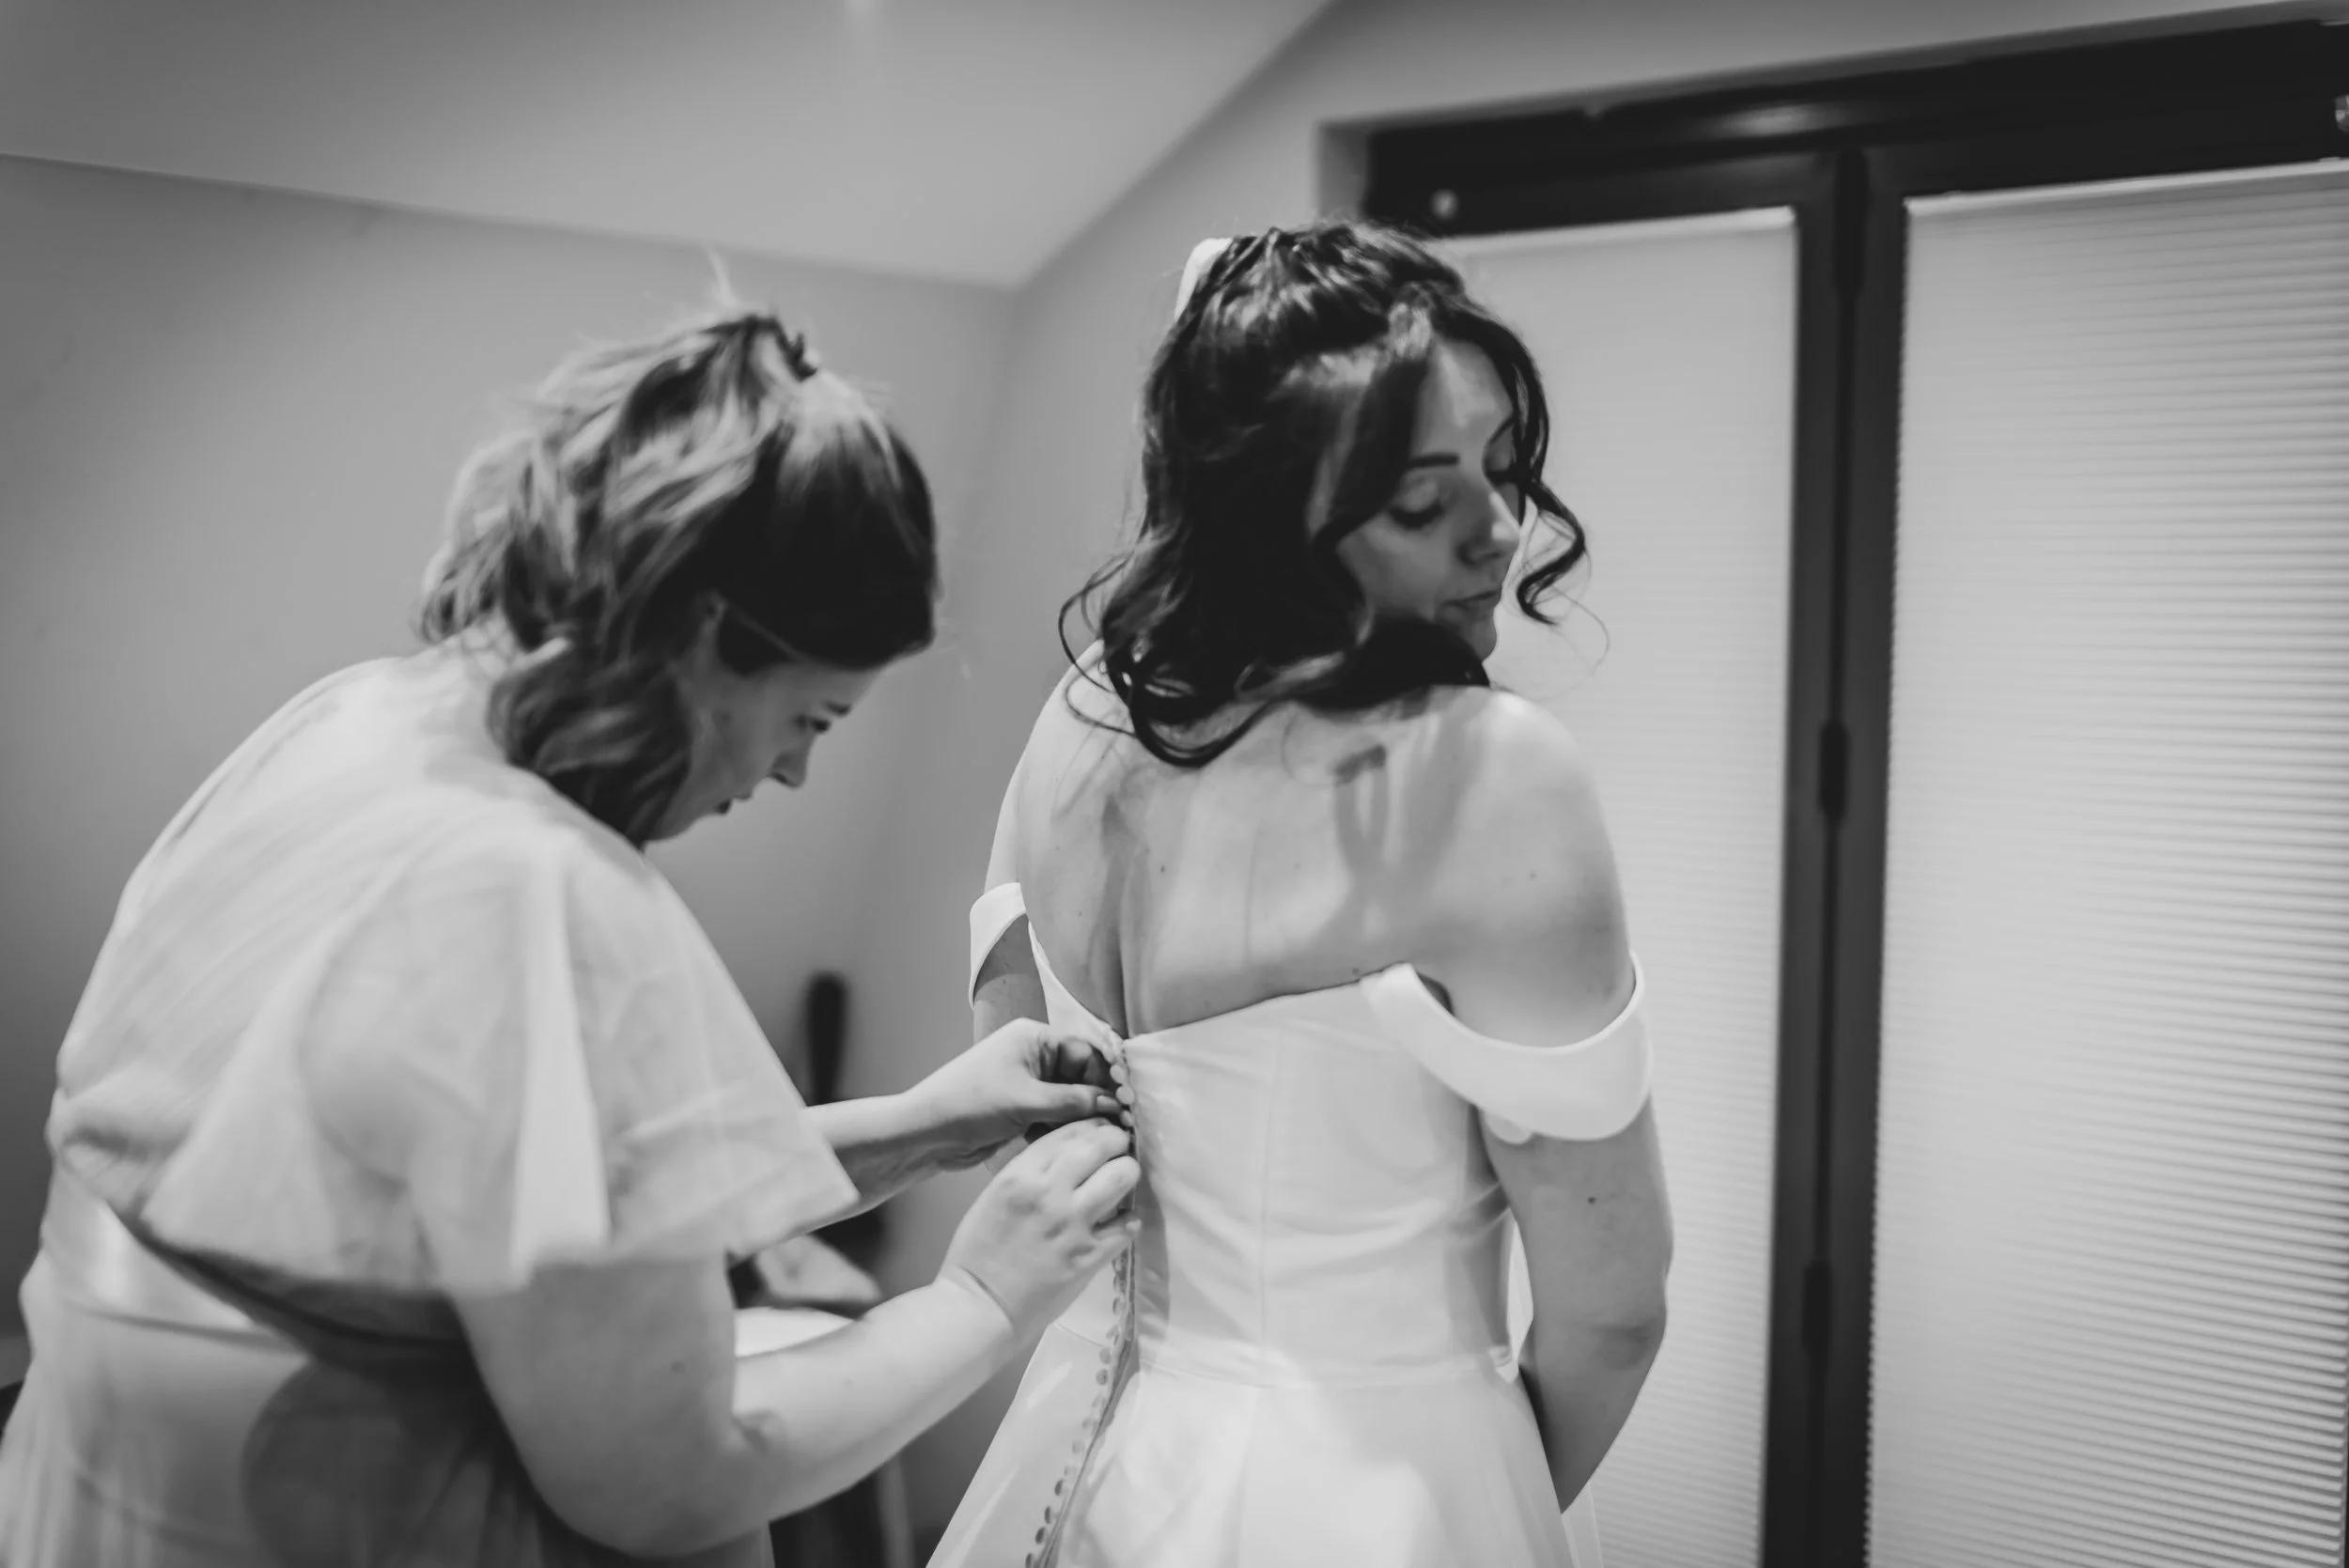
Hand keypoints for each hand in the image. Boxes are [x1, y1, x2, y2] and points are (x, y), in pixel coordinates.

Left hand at [905, 1019, 1124, 1171]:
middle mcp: (1032, 1056)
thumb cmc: (970, 1104)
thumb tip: (1116, 1105)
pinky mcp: (1021, 1109)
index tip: (1129, 1100)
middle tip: (1124, 1125)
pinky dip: (1065, 1128)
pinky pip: (1055, 1115)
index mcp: (1033, 1039)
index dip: (1108, 1076)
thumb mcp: (1026, 1101)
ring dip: (1084, 1117)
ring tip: (1106, 1138)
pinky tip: (1077, 1144)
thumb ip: (1074, 1102)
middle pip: (1081, 1075)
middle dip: (1099, 1099)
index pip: (1085, 1051)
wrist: (926, 1134)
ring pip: (1070, 1098)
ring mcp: (1027, 1083)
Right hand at [941, 1119, 1139, 1332]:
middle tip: (1118, 1151)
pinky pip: (1126, 1225)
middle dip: (1116, 1143)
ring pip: (1122, 1176)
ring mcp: (1073, 1224)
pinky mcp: (1089, 1256)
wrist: (979, 1306)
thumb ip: (1029, 1172)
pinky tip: (1121, 1222)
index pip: (1070, 1132)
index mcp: (1021, 1174)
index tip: (1100, 1132)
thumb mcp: (995, 1196)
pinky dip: (1127, 1221)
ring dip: (1127, 1174)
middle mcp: (1049, 1192)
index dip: (1092, 1127)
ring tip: (1122, 1181)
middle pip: (1102, 1145)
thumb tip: (1066, 1157)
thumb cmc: (977, 1253)